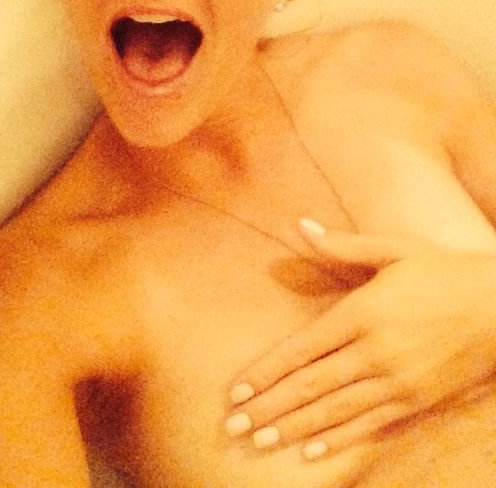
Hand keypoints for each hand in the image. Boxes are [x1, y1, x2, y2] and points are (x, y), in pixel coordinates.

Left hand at [225, 219, 495, 459]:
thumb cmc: (442, 271)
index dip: (265, 372)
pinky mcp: (417, 400)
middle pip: (310, 386)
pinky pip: (370, 424)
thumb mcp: (393, 248)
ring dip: (293, 428)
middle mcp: (375, 351)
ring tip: (259, 441)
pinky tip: (312, 451)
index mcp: (362, 312)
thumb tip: (301, 224)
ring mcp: (397, 381)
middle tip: (232, 426)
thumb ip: (343, 245)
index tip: (236, 390)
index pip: (301, 349)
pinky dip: (339, 439)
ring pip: (334, 410)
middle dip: (268, 407)